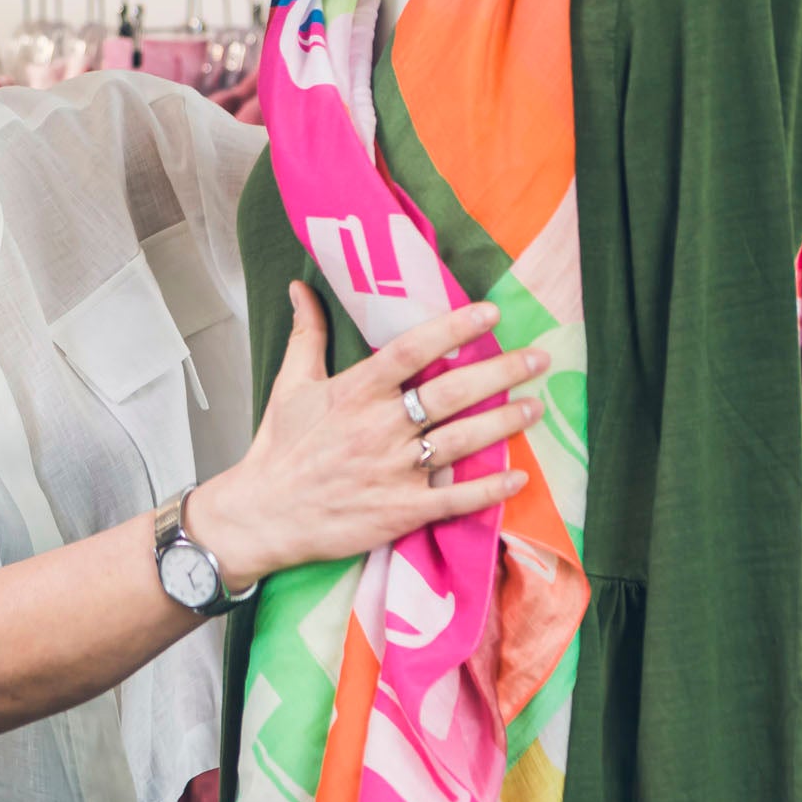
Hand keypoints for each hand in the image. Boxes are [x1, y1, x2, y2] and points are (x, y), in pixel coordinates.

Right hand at [193, 283, 544, 587]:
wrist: (263, 514)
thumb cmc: (279, 447)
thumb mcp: (290, 384)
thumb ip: (306, 334)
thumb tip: (301, 287)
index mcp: (355, 391)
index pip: (412, 350)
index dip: (454, 328)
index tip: (490, 313)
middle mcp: (379, 427)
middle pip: (451, 392)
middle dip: (501, 372)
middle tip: (538, 358)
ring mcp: (393, 470)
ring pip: (462, 440)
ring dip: (505, 422)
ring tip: (536, 407)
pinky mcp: (401, 510)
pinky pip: (456, 497)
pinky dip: (489, 488)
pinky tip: (517, 477)